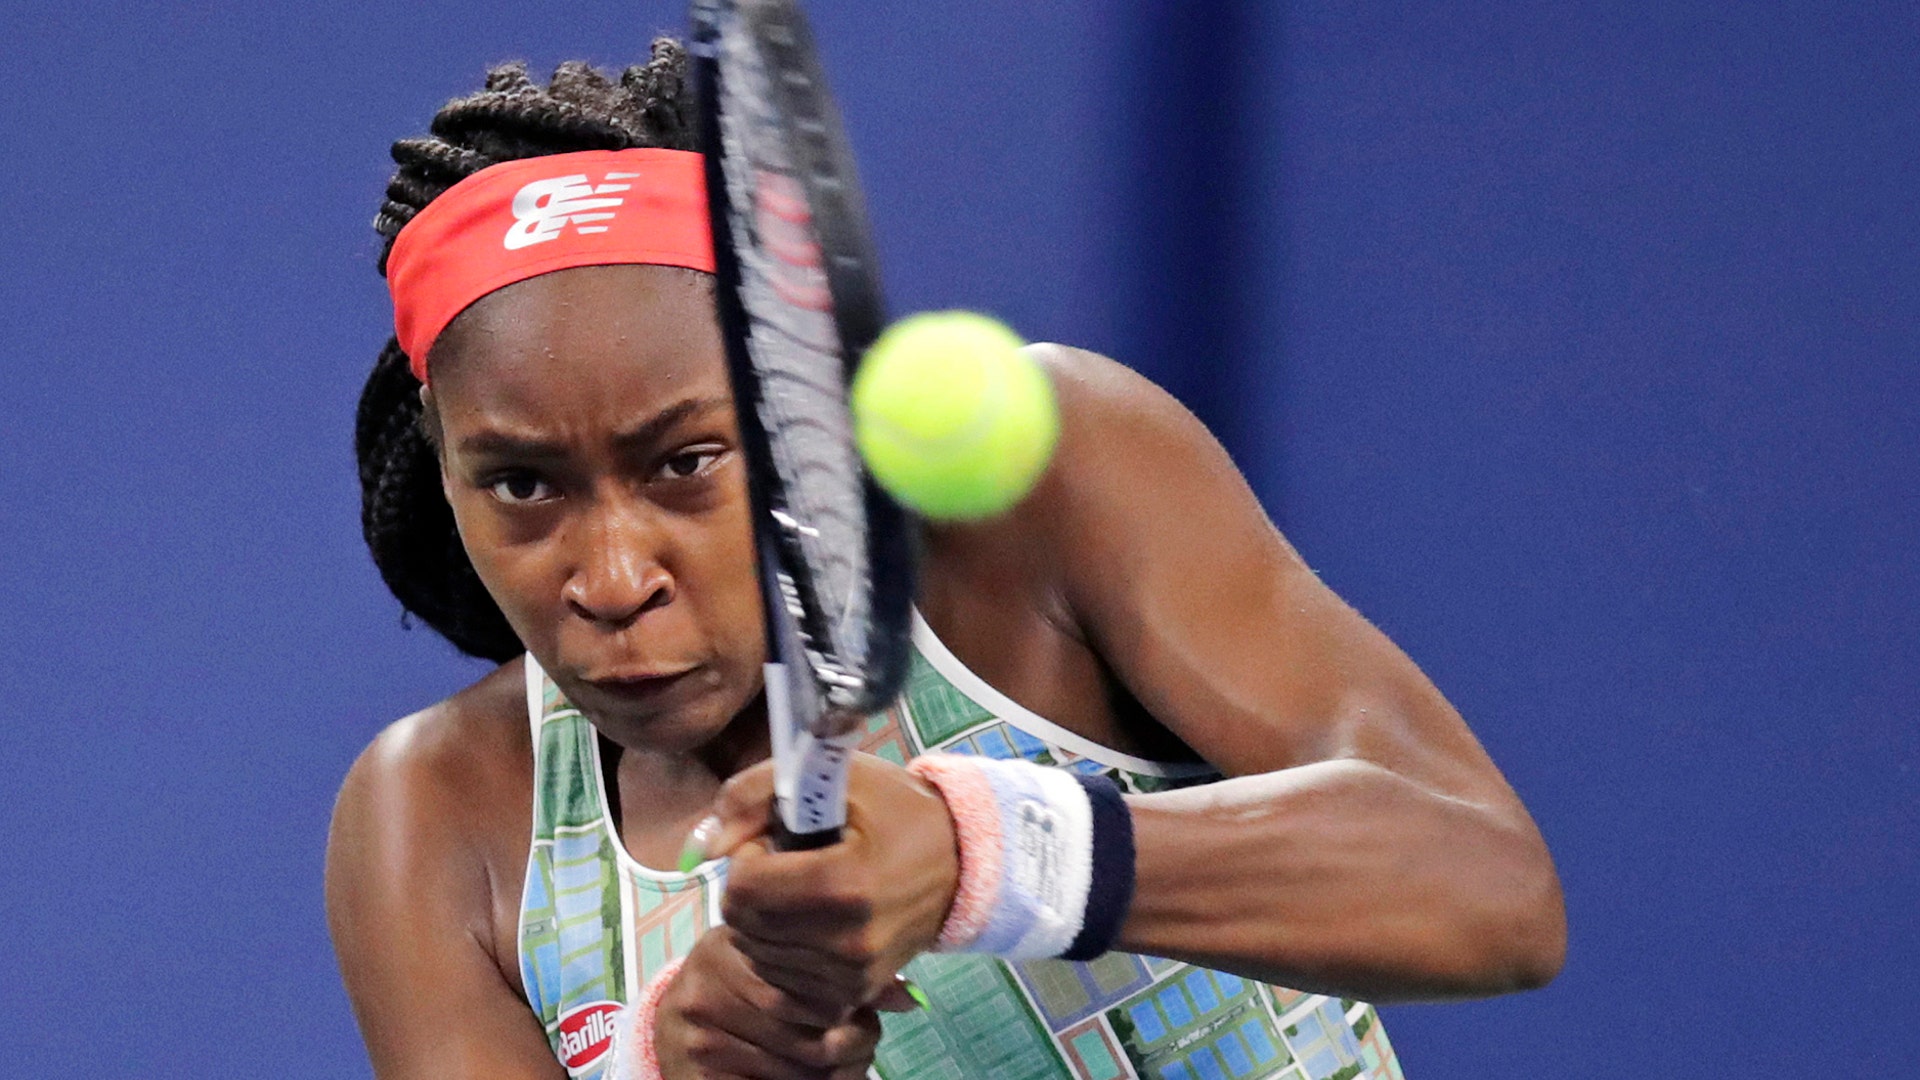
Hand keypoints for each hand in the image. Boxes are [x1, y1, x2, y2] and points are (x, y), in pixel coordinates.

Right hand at [654, 925, 882, 1079]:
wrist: (672, 1024)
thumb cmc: (737, 981)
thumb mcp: (775, 959)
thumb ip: (834, 969)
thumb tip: (910, 998)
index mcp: (730, 946)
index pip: (814, 985)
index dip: (853, 1006)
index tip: (864, 1012)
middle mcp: (709, 989)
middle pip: (810, 1033)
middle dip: (854, 1045)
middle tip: (864, 1043)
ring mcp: (701, 1038)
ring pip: (800, 1072)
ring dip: (839, 1075)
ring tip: (850, 1064)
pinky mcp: (699, 1077)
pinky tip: (823, 1079)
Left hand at [689, 753, 958, 1014]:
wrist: (959, 861)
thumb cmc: (894, 810)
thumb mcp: (833, 776)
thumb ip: (755, 793)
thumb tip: (709, 844)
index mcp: (844, 885)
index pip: (744, 888)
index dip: (748, 855)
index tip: (775, 840)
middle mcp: (848, 942)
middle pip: (743, 925)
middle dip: (751, 887)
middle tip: (787, 864)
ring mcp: (851, 975)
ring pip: (755, 954)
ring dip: (762, 920)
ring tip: (802, 891)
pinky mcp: (852, 994)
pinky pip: (779, 981)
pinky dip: (779, 952)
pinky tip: (806, 923)